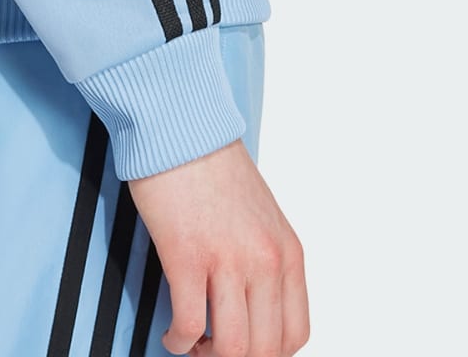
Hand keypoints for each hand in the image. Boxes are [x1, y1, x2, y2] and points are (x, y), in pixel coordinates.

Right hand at [128, 138, 308, 355]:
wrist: (184, 133)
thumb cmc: (218, 174)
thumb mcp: (264, 221)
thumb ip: (268, 264)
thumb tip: (258, 315)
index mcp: (288, 252)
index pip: (295, 335)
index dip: (268, 355)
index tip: (243, 348)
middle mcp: (266, 259)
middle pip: (264, 350)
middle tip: (213, 348)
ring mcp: (229, 260)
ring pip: (232, 348)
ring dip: (207, 355)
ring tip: (193, 341)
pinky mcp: (188, 257)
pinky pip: (188, 327)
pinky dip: (177, 341)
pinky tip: (171, 331)